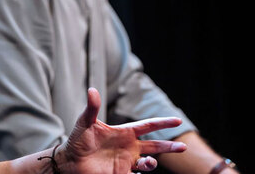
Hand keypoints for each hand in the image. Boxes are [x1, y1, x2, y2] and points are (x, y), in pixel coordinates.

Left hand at [57, 88, 186, 172]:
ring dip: (152, 164)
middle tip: (184, 147)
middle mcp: (129, 147)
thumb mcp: (85, 122)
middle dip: (169, 147)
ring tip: (147, 163)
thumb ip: (92, 107)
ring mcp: (126, 162)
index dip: (162, 123)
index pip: (148, 126)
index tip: (178, 120)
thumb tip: (92, 90)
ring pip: (148, 163)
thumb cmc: (78, 140)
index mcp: (124, 132)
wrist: (70, 161)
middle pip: (155, 146)